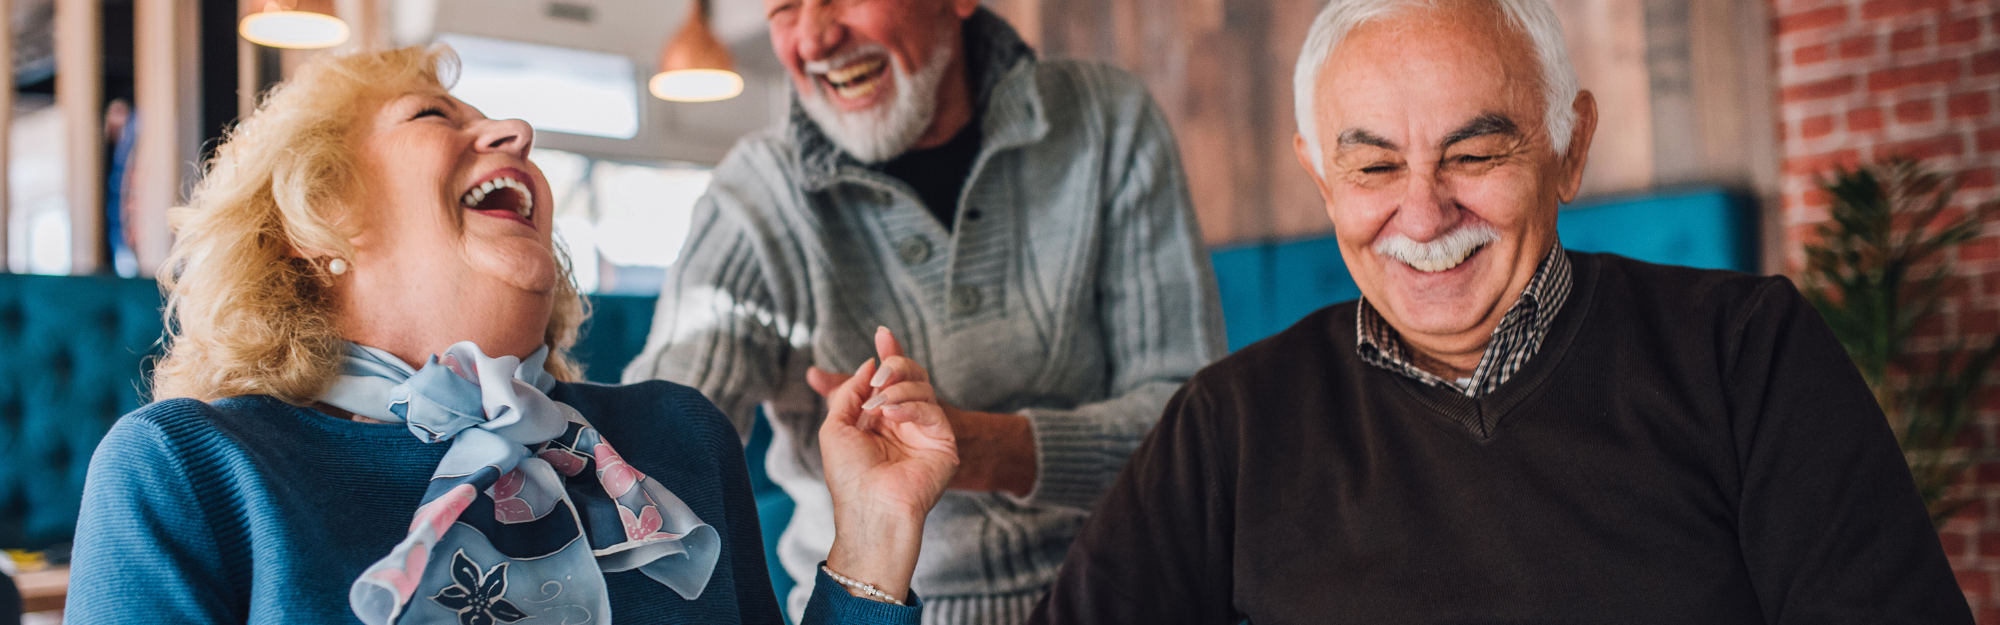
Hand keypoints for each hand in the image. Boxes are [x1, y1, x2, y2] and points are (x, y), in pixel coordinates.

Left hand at [818, 327, 957, 602]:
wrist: (870, 508)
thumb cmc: (849, 476)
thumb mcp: (836, 426)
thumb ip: (849, 392)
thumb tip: (869, 365)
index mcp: (880, 419)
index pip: (890, 380)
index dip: (888, 354)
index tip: (882, 333)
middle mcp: (904, 422)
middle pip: (911, 375)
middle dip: (894, 364)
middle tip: (878, 376)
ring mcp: (925, 431)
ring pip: (922, 386)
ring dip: (896, 390)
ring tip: (877, 407)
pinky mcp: (943, 442)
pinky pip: (931, 408)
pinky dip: (908, 406)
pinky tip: (891, 415)